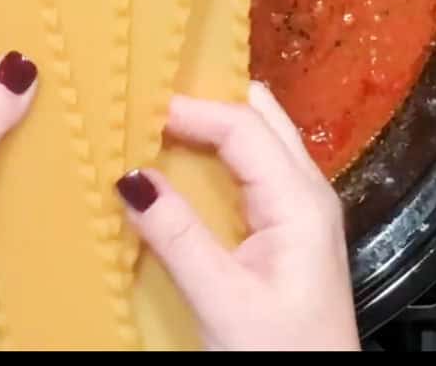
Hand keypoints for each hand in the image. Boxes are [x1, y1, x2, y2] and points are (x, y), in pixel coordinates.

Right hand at [115, 82, 359, 350]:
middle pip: (259, 114)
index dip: (189, 108)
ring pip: (256, 137)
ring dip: (208, 123)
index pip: (242, 125)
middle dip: (206, 96)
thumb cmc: (281, 353)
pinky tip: (177, 163)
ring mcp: (298, 207)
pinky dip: (212, 152)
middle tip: (148, 97)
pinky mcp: (284, 227)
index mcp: (299, 200)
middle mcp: (306, 190)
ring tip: (154, 122)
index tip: (135, 105)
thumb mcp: (222, 300)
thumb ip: (177, 236)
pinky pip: (249, 167)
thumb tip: (129, 176)